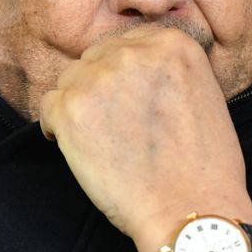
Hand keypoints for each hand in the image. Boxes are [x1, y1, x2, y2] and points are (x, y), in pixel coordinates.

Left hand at [39, 25, 251, 251]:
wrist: (190, 209)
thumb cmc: (203, 164)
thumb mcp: (203, 91)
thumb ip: (166, 69)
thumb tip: (132, 68)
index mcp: (171, 42)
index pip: (128, 43)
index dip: (126, 75)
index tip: (130, 101)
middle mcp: (133, 52)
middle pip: (96, 58)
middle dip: (102, 88)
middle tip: (116, 126)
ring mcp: (99, 78)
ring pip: (70, 79)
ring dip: (80, 106)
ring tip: (101, 140)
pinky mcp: (71, 109)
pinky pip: (49, 106)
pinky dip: (58, 127)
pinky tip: (79, 148)